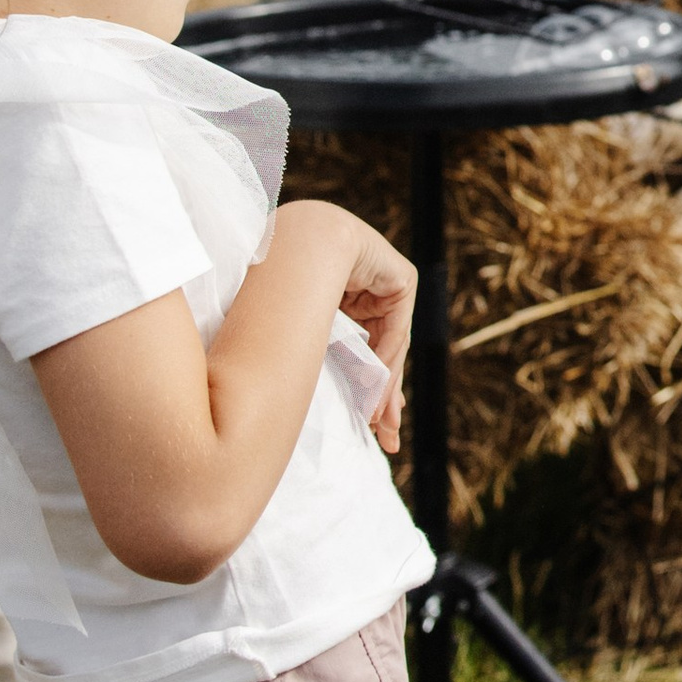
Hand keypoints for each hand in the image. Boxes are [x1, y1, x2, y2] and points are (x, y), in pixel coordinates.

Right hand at [279, 203, 415, 452]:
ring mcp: (385, 285)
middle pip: (381, 353)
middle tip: (387, 437)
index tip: (370, 426)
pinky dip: (387, 364)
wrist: (298, 244)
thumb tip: (295, 407)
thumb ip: (311, 359)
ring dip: (386, 389)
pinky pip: (396, 331)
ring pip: (390, 348)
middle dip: (383, 398)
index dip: (367, 389)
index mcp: (338, 296)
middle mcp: (364, 290)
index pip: (360, 349)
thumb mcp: (300, 334)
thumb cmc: (279, 282)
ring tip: (382, 426)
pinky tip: (377, 396)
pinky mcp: (403, 280)